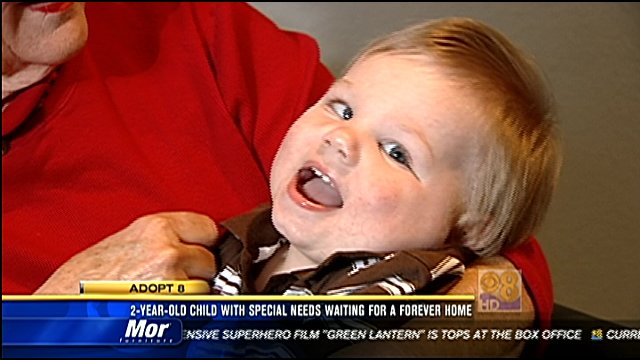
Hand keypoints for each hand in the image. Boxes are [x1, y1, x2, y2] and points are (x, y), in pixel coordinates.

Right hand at [35, 212, 218, 293]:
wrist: (60, 311)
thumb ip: (160, 239)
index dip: (204, 242)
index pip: (208, 227)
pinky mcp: (173, 311)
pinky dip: (184, 313)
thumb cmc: (81, 282)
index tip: (201, 248)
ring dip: (191, 294)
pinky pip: (195, 310)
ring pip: (204, 288)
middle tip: (171, 279)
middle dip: (197, 271)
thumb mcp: (124, 242)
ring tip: (159, 296)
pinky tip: (160, 310)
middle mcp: (168, 251)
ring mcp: (173, 282)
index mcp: (155, 228)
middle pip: (209, 260)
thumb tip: (191, 244)